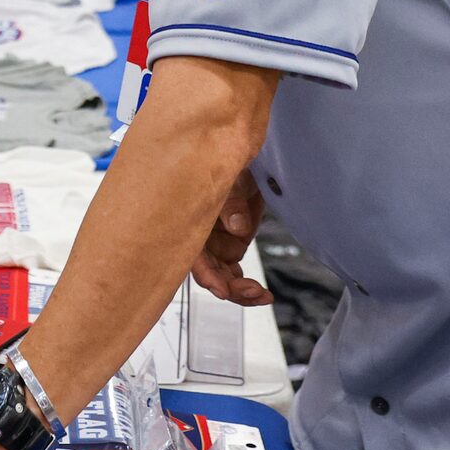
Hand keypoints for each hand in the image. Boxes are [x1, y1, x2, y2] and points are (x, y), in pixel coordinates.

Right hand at [192, 169, 274, 305]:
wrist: (241, 154)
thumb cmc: (221, 158)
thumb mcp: (228, 176)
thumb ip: (230, 202)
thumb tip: (239, 228)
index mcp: (188, 220)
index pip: (193, 255)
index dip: (206, 274)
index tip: (222, 289)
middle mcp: (199, 236)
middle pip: (209, 272)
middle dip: (229, 287)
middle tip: (251, 292)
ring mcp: (216, 242)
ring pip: (223, 277)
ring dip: (241, 290)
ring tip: (262, 295)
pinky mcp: (233, 243)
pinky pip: (235, 272)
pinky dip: (248, 286)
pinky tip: (262, 293)